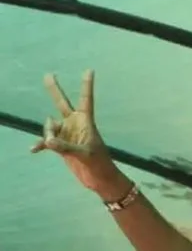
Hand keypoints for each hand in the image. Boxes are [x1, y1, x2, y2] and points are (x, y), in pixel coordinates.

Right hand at [33, 70, 129, 199]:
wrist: (100, 180)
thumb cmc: (99, 165)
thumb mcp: (85, 155)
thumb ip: (66, 147)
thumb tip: (48, 140)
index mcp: (86, 122)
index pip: (86, 99)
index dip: (87, 85)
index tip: (90, 70)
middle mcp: (75, 125)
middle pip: (62, 103)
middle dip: (55, 90)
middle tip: (48, 75)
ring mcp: (67, 134)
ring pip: (50, 126)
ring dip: (48, 134)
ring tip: (52, 145)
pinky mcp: (61, 146)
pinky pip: (46, 142)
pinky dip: (40, 145)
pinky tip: (34, 150)